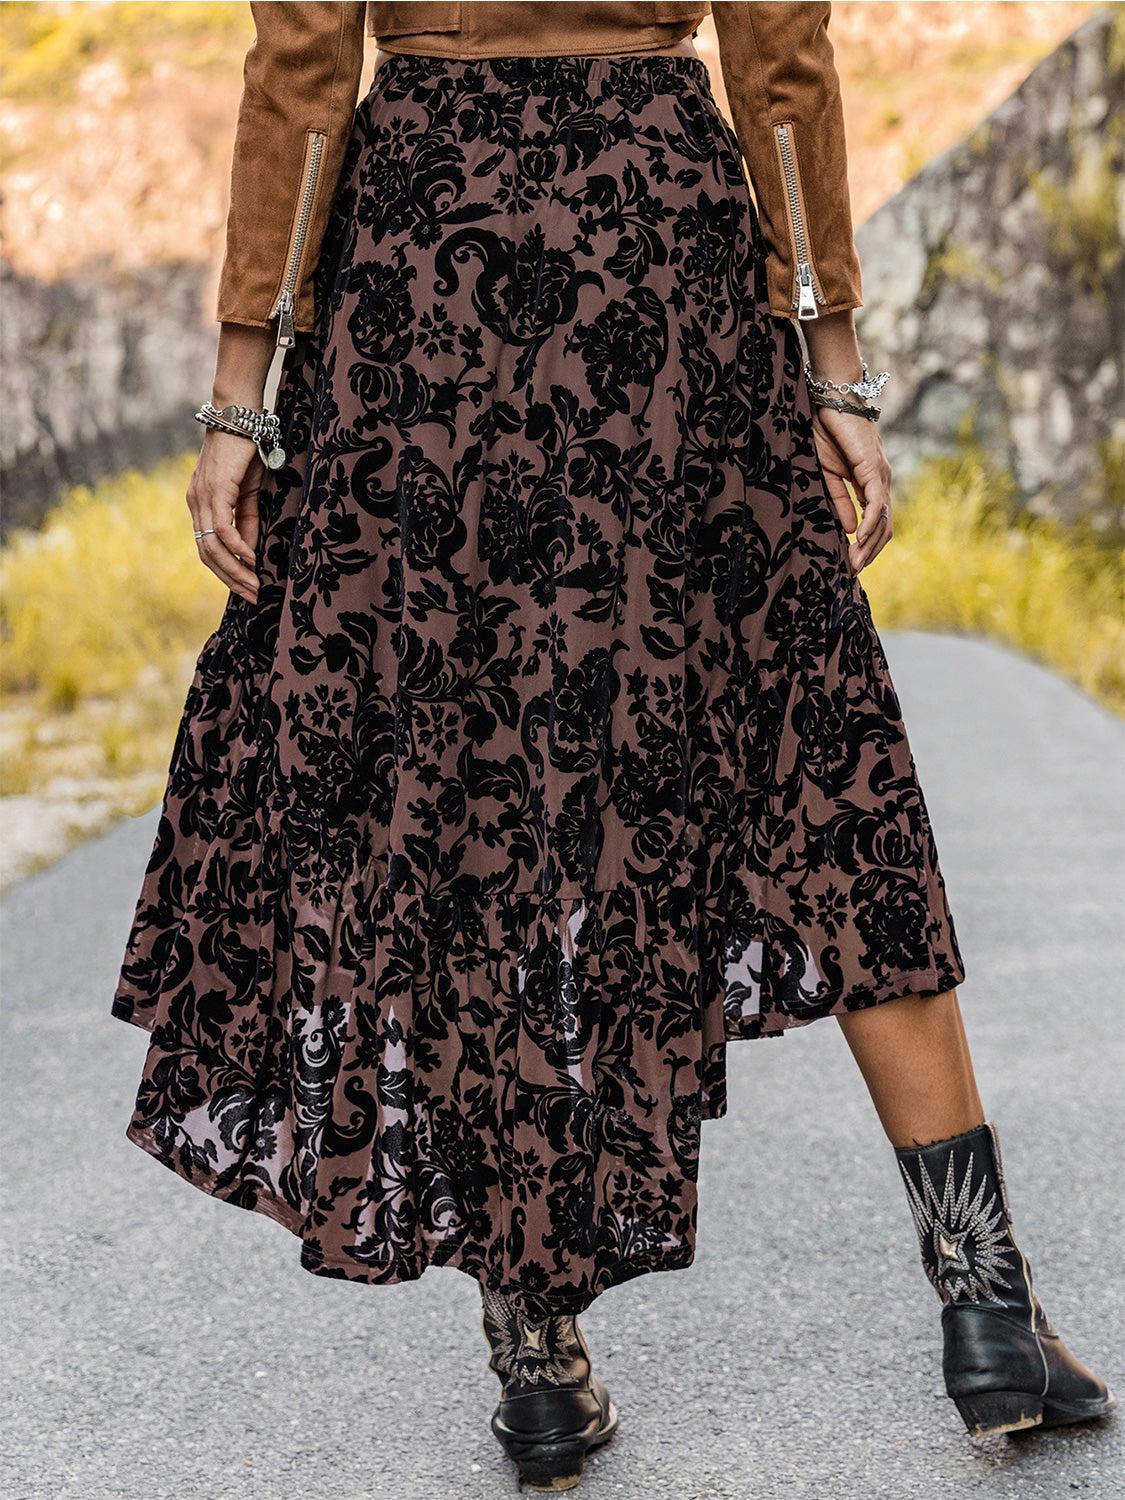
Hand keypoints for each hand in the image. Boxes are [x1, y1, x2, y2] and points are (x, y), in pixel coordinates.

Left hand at [186, 429, 261, 603]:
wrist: (239, 416)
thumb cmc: (245, 451)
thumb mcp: (248, 493)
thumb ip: (246, 521)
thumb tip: (249, 551)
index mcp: (200, 505)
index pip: (208, 549)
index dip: (226, 572)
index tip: (246, 589)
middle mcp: (196, 504)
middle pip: (207, 554)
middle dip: (230, 579)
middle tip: (252, 597)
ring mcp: (202, 497)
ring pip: (213, 546)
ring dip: (235, 569)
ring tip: (255, 584)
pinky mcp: (215, 490)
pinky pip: (223, 528)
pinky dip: (238, 547)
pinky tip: (253, 558)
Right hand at [812, 404, 892, 572]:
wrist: (832, 401)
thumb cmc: (828, 432)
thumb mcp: (828, 474)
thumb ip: (840, 501)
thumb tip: (850, 531)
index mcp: (870, 484)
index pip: (876, 523)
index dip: (866, 546)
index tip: (850, 565)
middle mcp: (881, 482)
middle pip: (885, 527)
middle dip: (870, 553)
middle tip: (852, 573)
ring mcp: (881, 477)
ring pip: (884, 520)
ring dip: (870, 546)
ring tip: (854, 564)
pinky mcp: (873, 470)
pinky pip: (876, 504)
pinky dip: (869, 525)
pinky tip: (858, 539)